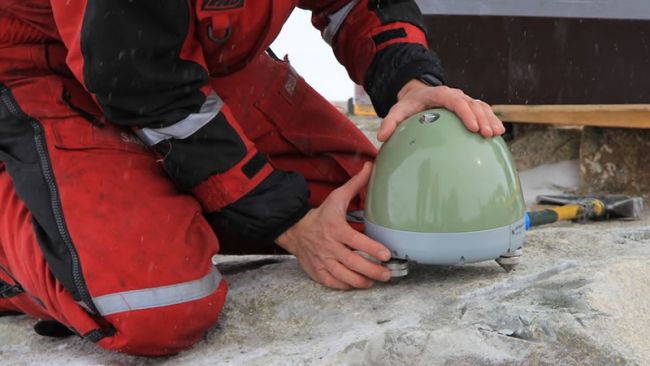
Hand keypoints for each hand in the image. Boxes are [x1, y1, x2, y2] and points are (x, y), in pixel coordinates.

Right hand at [275, 162, 391, 289]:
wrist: (294, 230)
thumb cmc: (321, 215)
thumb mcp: (336, 198)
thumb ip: (355, 184)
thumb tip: (370, 166)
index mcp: (336, 229)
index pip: (356, 242)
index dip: (371, 249)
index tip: (386, 255)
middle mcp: (329, 247)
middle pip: (353, 263)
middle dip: (372, 271)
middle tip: (387, 274)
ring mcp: (322, 261)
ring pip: (344, 277)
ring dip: (362, 281)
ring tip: (375, 281)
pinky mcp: (317, 272)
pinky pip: (333, 283)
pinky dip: (346, 286)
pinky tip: (358, 284)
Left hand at [377, 79, 505, 140]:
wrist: (418, 95)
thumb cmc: (408, 105)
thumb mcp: (397, 111)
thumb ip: (390, 122)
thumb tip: (382, 137)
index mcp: (439, 94)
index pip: (455, 101)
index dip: (465, 112)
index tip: (472, 127)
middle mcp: (455, 95)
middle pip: (472, 104)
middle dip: (481, 118)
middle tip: (486, 134)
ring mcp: (464, 100)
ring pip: (481, 106)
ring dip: (489, 119)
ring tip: (495, 134)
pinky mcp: (468, 107)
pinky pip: (483, 110)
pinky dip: (491, 119)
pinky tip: (498, 132)